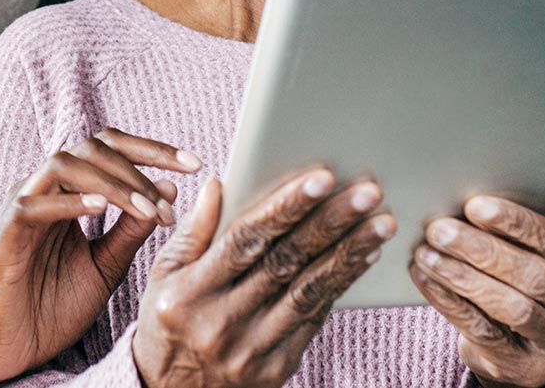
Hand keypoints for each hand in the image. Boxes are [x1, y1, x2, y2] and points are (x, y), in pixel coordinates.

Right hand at [0, 128, 198, 384]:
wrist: (13, 350)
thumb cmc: (54, 306)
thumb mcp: (107, 265)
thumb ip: (133, 229)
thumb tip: (170, 188)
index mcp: (67, 192)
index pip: (109, 149)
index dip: (152, 149)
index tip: (194, 164)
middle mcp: (43, 190)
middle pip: (90, 148)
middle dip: (138, 167)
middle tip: (169, 202)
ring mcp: (21, 208)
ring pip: (63, 165)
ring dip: (113, 184)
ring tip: (147, 211)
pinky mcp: (5, 236)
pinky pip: (33, 206)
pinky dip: (69, 202)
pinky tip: (103, 209)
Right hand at [133, 171, 394, 387]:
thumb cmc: (167, 322)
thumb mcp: (163, 274)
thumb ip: (193, 231)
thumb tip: (217, 184)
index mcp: (190, 293)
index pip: (245, 240)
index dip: (285, 207)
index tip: (322, 178)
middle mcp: (222, 323)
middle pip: (285, 262)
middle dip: (331, 223)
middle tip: (367, 192)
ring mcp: (252, 349)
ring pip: (309, 291)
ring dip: (350, 253)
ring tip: (381, 222)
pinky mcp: (277, 366)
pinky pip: (315, 318)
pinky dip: (342, 284)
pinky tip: (364, 257)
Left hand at [410, 164, 544, 387]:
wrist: (528, 353)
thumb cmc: (538, 286)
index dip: (518, 223)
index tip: (474, 205)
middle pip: (535, 277)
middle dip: (482, 249)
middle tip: (439, 228)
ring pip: (512, 307)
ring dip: (463, 276)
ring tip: (426, 252)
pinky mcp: (525, 368)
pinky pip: (484, 332)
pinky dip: (451, 302)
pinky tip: (425, 279)